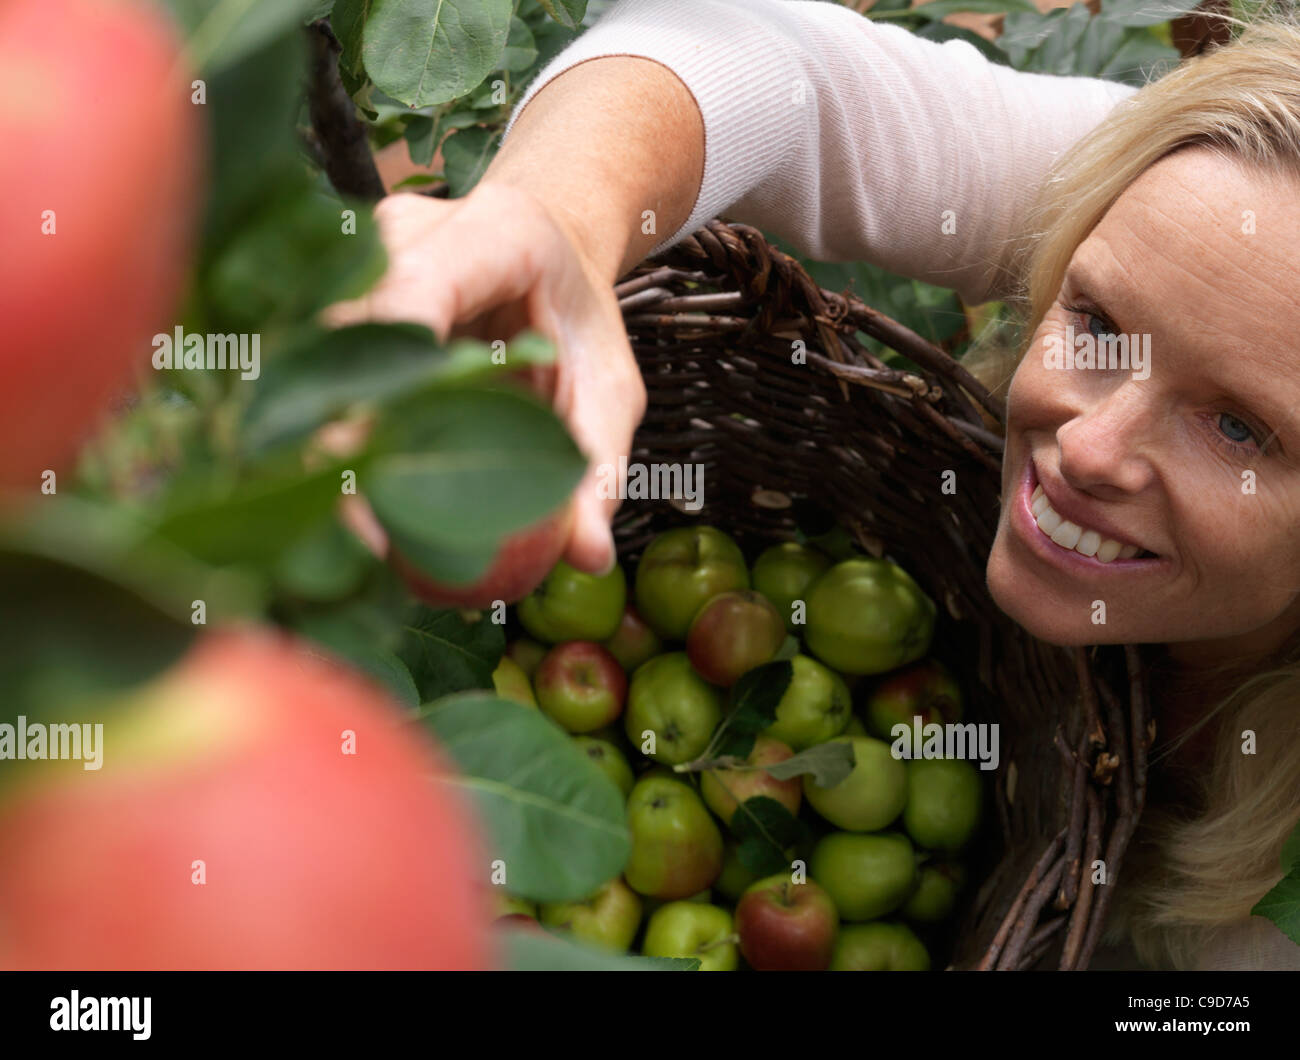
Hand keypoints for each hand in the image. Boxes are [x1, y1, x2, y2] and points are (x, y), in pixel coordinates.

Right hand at [323, 182, 645, 573]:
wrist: (551, 249)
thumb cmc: (578, 323)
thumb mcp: (608, 389)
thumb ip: (597, 466)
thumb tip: (589, 556)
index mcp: (497, 234)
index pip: (419, 295)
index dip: (384, 377)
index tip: (371, 467)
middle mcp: (412, 230)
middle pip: (349, 326)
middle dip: (340, 427)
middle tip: (355, 528)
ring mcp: (362, 252)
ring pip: (315, 344)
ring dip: (320, 432)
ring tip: (341, 523)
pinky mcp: (334, 286)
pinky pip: (313, 358)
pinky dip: (319, 425)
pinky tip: (335, 494)